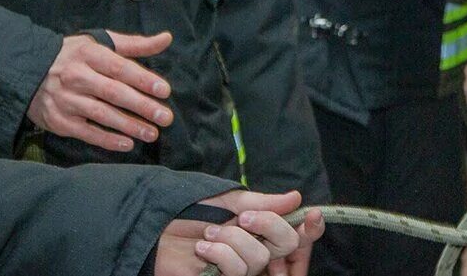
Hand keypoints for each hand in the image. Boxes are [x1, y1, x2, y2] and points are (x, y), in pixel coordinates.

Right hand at [25, 31, 173, 152]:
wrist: (27, 72)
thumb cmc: (73, 56)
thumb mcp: (99, 42)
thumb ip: (134, 45)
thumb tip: (166, 39)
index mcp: (89, 54)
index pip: (120, 68)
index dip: (143, 79)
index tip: (165, 91)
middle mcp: (76, 77)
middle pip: (114, 93)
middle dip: (142, 106)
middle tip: (165, 117)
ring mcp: (66, 100)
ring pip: (102, 114)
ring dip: (129, 125)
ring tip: (152, 133)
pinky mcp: (59, 121)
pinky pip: (87, 132)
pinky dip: (107, 140)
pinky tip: (128, 143)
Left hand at [155, 191, 323, 275]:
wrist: (154, 228)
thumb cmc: (187, 212)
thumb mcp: (226, 201)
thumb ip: (261, 202)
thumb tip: (296, 198)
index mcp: (260, 227)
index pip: (296, 231)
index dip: (310, 227)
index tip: (312, 215)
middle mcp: (256, 249)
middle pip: (287, 245)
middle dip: (268, 225)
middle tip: (243, 217)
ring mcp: (241, 268)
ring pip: (259, 257)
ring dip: (231, 239)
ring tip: (208, 233)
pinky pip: (237, 271)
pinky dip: (219, 253)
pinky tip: (202, 248)